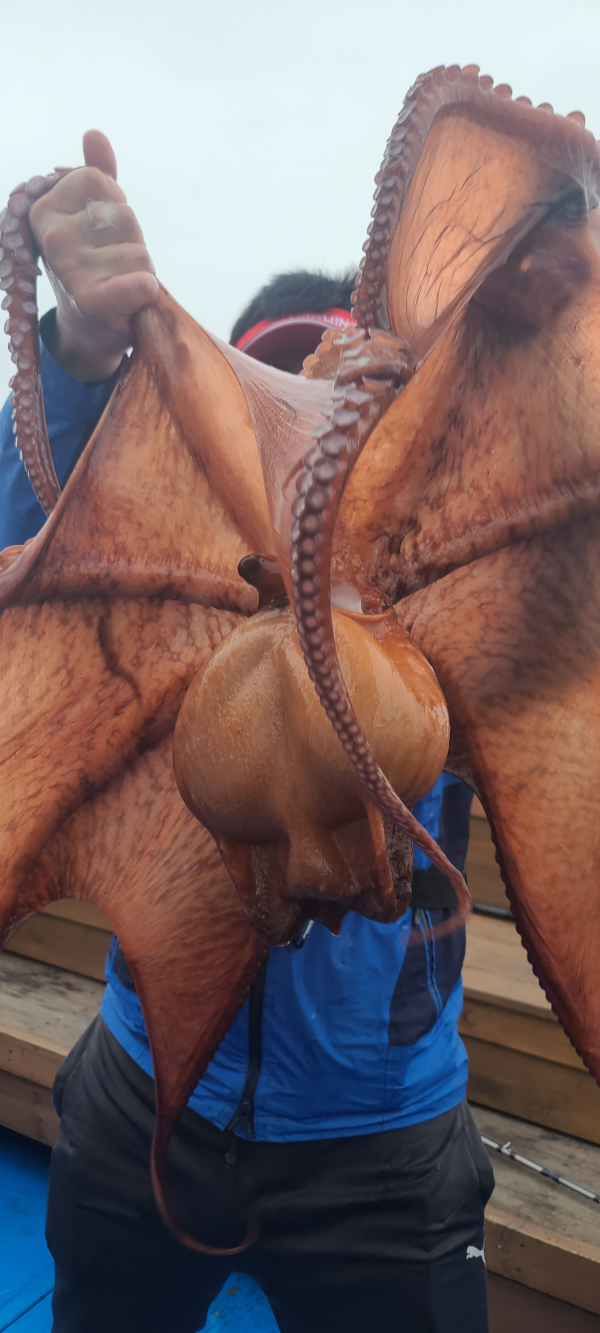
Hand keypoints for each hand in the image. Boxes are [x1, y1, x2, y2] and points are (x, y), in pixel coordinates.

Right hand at [29, 131, 158, 380]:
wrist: (90, 326)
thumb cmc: (95, 263)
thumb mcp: (90, 214)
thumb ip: (96, 174)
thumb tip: (94, 135)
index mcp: (44, 209)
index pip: (99, 181)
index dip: (113, 203)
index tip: (101, 232)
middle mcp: (52, 237)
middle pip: (124, 216)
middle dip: (131, 240)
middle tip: (113, 264)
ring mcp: (70, 269)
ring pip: (139, 252)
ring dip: (140, 269)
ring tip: (119, 283)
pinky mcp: (94, 301)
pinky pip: (142, 283)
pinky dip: (147, 292)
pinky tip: (131, 301)